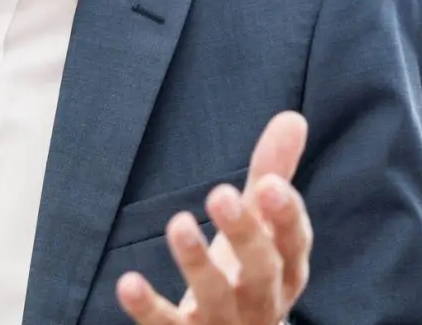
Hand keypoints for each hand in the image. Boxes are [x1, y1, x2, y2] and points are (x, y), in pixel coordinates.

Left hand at [117, 111, 312, 324]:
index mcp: (286, 269)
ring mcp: (225, 324)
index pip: (293, 243)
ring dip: (198, 263)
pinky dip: (148, 308)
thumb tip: (292, 117)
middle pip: (261, 271)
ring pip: (216, 298)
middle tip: (220, 193)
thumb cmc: (249, 271)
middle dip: (244, 233)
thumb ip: (274, 172)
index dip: (285, 215)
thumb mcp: (262, 225)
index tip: (268, 183)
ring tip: (178, 223)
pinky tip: (128, 282)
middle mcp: (262, 301)